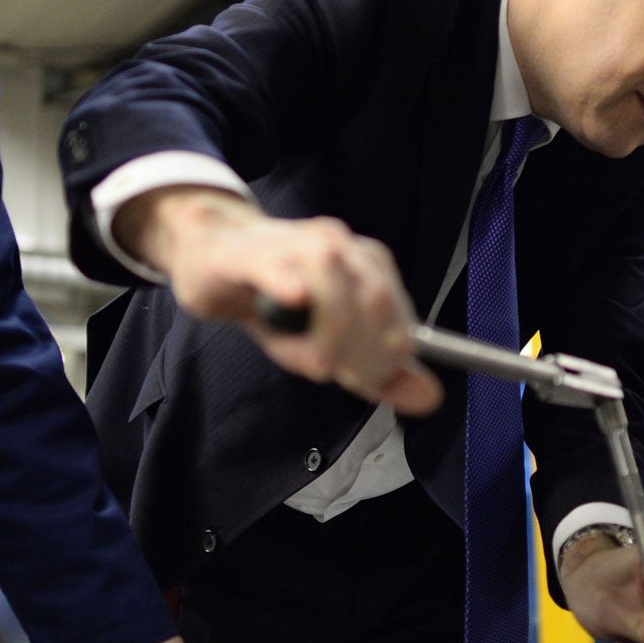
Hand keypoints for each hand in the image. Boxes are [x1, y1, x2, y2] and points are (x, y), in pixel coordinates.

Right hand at [116, 187, 441, 415]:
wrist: (212, 253)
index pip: (400, 326)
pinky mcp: (252, 253)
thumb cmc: (274, 298)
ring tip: (292, 346)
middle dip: (356, 353)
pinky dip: (289, 282)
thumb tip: (431, 398)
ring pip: (331, 287)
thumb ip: (379, 372)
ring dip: (320, 332)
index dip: (382, 366)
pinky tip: (293, 296)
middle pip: (374, 304)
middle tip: (323, 366)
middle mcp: (343, 247)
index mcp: (370, 267)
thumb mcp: (330, 343)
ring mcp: (298, 244)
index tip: (354, 379)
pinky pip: (277, 266)